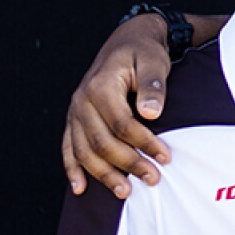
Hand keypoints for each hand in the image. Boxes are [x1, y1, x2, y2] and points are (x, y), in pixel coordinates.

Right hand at [63, 14, 172, 197]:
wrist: (127, 42)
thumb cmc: (143, 53)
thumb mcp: (154, 61)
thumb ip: (153, 85)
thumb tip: (151, 113)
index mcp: (101, 86)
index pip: (122, 123)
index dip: (144, 143)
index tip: (165, 157)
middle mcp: (82, 101)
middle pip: (101, 141)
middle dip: (128, 164)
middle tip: (153, 179)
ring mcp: (75, 111)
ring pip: (83, 150)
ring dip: (103, 174)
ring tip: (126, 192)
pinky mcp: (74, 119)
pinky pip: (68, 147)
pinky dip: (72, 169)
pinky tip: (80, 188)